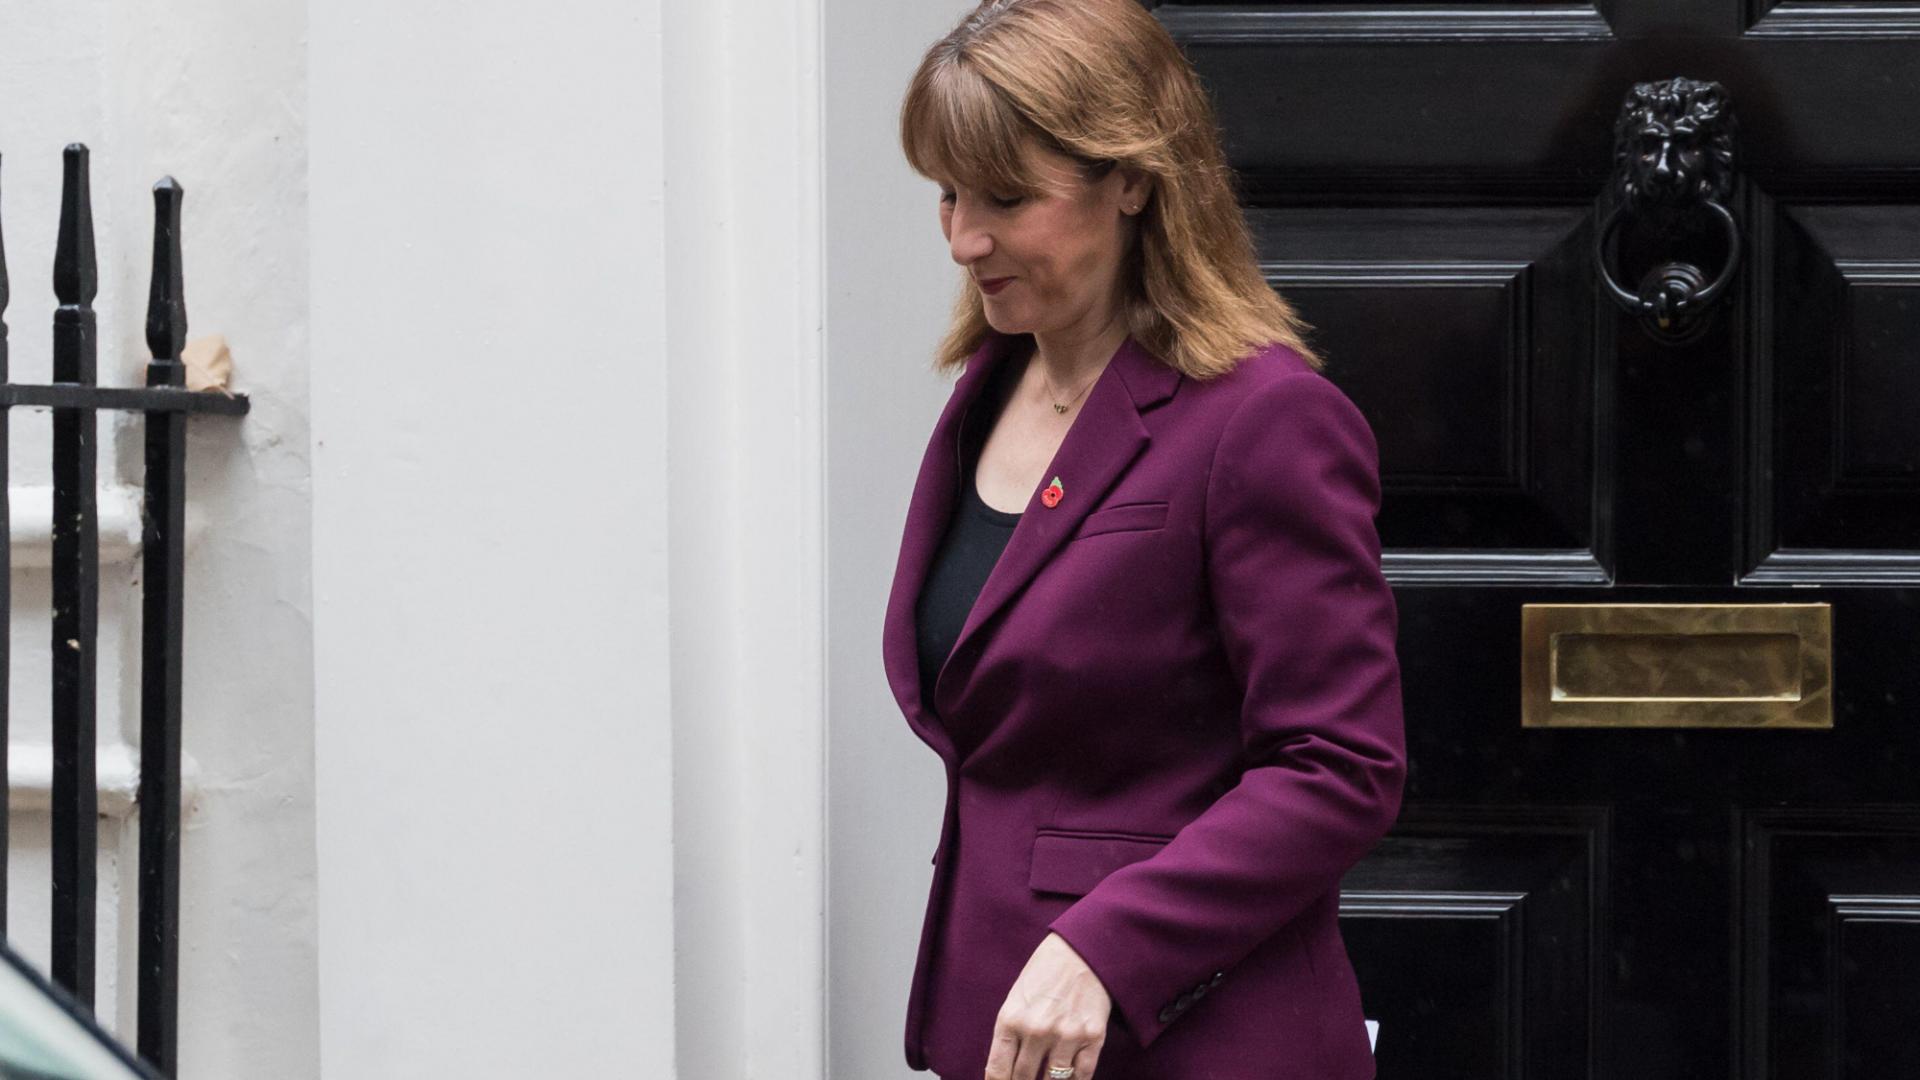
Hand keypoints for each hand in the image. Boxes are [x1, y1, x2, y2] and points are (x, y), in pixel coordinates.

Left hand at [984, 932, 1109, 1079]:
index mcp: (1011, 1019)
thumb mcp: (1016, 999)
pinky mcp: (1093, 1037)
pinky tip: (1069, 1075)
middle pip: (1023, 1079)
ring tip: (1046, 1075)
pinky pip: (1082, 1076)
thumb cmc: (1045, 973)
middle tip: (1024, 1079)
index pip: (998, 1071)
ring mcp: (1066, 1036)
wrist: (1083, 949)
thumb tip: (1008, 1070)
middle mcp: (1037, 1030)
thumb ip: (1010, 1034)